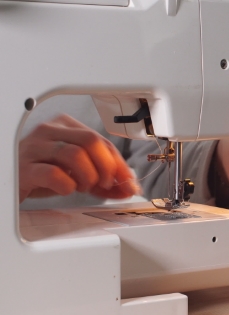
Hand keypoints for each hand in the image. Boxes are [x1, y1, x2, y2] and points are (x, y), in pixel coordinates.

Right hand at [19, 114, 140, 202]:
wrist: (9, 183)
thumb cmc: (43, 173)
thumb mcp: (78, 173)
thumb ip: (105, 180)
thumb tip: (131, 186)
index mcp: (66, 125)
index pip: (102, 140)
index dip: (119, 163)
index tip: (128, 182)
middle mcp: (49, 131)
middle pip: (91, 141)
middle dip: (106, 167)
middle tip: (105, 184)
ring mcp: (35, 148)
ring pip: (75, 154)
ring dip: (88, 176)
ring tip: (83, 186)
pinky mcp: (24, 168)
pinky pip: (53, 174)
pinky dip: (68, 185)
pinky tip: (66, 189)